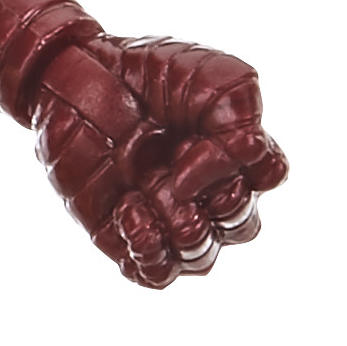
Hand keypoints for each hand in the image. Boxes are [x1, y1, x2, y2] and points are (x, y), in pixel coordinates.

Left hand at [29, 36, 288, 288]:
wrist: (79, 73)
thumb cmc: (150, 72)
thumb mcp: (216, 77)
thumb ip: (239, 123)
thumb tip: (202, 182)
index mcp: (235, 152)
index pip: (268, 179)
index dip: (247, 164)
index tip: (207, 137)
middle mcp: (205, 189)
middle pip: (241, 227)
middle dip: (216, 199)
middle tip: (175, 163)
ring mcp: (165, 214)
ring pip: (200, 258)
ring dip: (183, 228)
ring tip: (151, 191)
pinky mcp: (123, 232)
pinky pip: (153, 273)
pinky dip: (150, 251)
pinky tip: (130, 209)